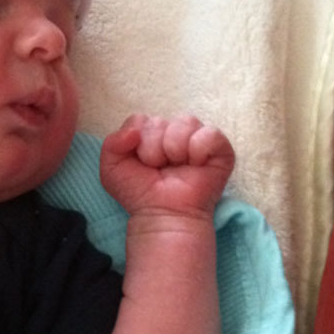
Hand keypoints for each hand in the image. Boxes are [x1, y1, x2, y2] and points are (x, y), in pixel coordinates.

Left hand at [100, 114, 234, 216]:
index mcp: (150, 132)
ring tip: (175, 167)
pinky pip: (210, 133)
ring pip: (184, 121)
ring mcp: (197, 138)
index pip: (140, 119)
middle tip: (159, 169)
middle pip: (159, 121)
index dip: (137, 142)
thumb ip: (112, 143)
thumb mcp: (112, 169)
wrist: (162, 214)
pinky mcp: (221, 149)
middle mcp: (173, 131)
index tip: (141, 163)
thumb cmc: (139, 192)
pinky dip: (199, 149)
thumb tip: (134, 132)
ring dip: (174, 149)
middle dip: (153, 150)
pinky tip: (195, 165)